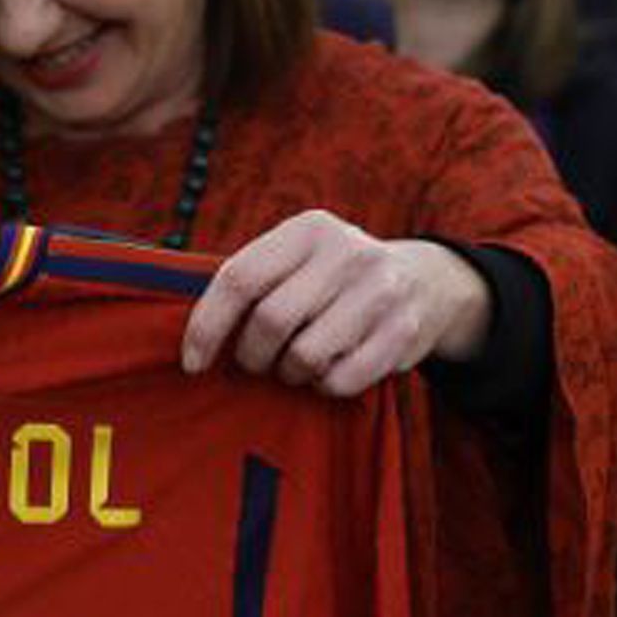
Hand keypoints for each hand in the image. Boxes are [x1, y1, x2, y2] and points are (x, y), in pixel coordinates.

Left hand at [180, 213, 489, 396]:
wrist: (425, 280)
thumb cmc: (333, 278)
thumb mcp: (298, 257)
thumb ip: (252, 280)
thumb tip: (191, 337)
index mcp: (309, 229)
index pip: (240, 278)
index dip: (207, 326)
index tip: (193, 363)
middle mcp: (347, 252)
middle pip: (270, 322)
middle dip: (252, 356)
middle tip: (256, 362)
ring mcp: (380, 291)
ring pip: (304, 356)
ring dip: (288, 373)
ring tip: (295, 364)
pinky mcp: (403, 331)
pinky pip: (339, 381)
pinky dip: (323, 387)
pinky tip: (328, 371)